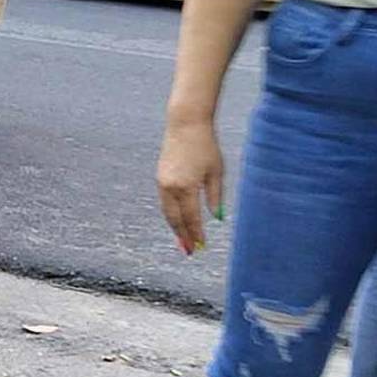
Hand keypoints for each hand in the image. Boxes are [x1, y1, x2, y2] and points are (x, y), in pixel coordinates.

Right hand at [157, 116, 222, 254]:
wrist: (185, 125)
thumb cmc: (205, 145)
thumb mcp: (216, 171)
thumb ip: (215, 196)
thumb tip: (217, 217)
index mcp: (186, 187)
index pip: (191, 218)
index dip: (196, 233)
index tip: (202, 246)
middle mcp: (170, 188)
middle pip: (175, 219)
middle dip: (183, 236)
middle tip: (190, 251)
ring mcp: (162, 183)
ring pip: (167, 213)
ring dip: (175, 228)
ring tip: (182, 240)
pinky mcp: (159, 178)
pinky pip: (164, 203)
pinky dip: (170, 215)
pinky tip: (177, 221)